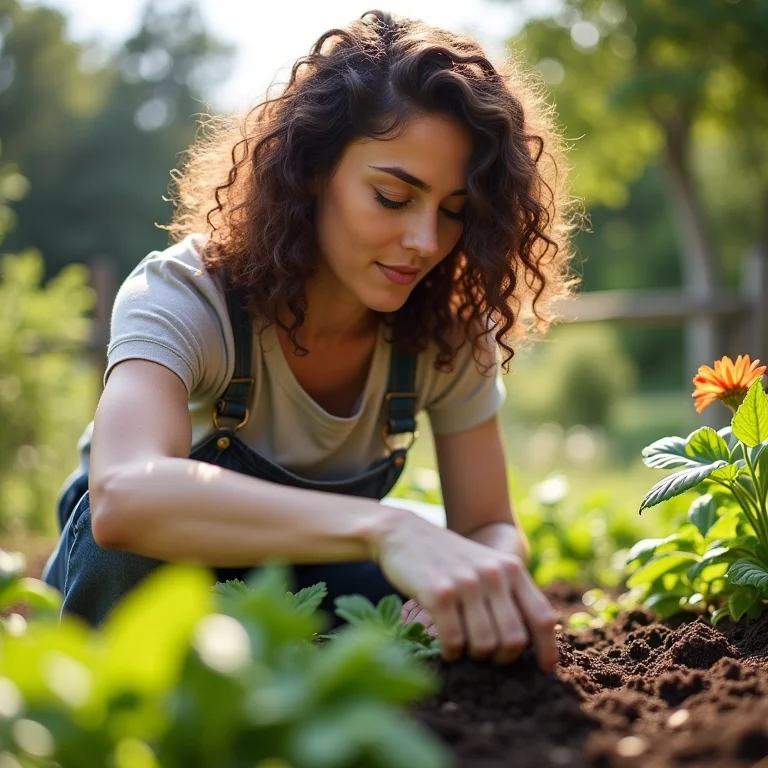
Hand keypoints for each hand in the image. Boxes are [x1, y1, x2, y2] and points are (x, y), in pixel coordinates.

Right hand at [372, 508, 558, 670]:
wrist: (404, 533)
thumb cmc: (448, 559)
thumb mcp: (486, 566)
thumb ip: (509, 593)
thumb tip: (532, 639)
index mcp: (511, 568)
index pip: (542, 616)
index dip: (547, 649)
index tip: (543, 669)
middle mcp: (493, 574)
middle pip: (515, 639)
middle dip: (502, 658)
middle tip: (486, 657)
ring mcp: (466, 583)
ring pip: (485, 645)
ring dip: (474, 657)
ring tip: (463, 649)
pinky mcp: (439, 592)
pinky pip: (454, 641)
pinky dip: (450, 653)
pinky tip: (445, 647)